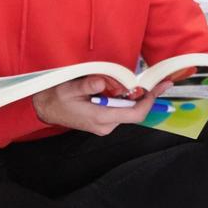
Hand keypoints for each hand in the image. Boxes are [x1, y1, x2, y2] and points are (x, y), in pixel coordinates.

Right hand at [32, 75, 168, 135]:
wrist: (46, 109)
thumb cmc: (57, 98)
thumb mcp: (70, 88)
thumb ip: (87, 85)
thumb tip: (103, 82)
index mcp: (100, 117)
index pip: (134, 114)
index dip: (149, 102)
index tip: (156, 88)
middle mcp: (106, 125)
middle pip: (135, 113)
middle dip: (147, 97)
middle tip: (161, 83)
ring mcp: (105, 126)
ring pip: (128, 112)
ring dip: (136, 98)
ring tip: (145, 83)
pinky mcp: (103, 123)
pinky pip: (120, 111)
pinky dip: (127, 101)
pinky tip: (127, 90)